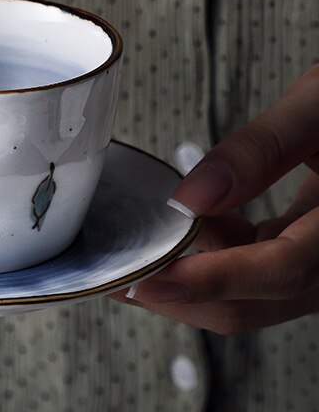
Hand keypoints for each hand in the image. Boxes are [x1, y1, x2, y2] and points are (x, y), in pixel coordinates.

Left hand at [114, 64, 318, 333]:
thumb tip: (189, 198)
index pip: (281, 269)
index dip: (210, 280)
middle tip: (113, 278)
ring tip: (135, 253)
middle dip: (178, 295)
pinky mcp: (307, 258)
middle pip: (253, 303)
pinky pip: (254, 273)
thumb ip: (259, 150)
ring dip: (189, 279)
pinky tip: (189, 229)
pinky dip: (213, 258)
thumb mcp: (318, 107)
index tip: (147, 283)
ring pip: (249, 297)